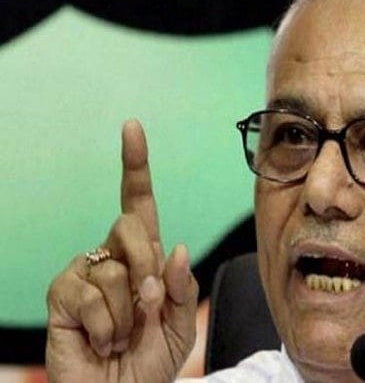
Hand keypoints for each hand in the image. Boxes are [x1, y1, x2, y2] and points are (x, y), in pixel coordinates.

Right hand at [46, 120, 198, 382]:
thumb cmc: (149, 361)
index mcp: (144, 258)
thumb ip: (182, 287)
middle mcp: (112, 257)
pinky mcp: (61, 293)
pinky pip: (91, 293)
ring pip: (116, 268)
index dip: (135, 166)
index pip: (139, 204)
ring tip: (121, 334)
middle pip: (133, 225)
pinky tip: (101, 340)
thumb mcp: (180, 325)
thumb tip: (176, 246)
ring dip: (129, 311)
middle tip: (149, 305)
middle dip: (148, 266)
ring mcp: (84, 272)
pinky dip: (105, 325)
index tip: (132, 126)